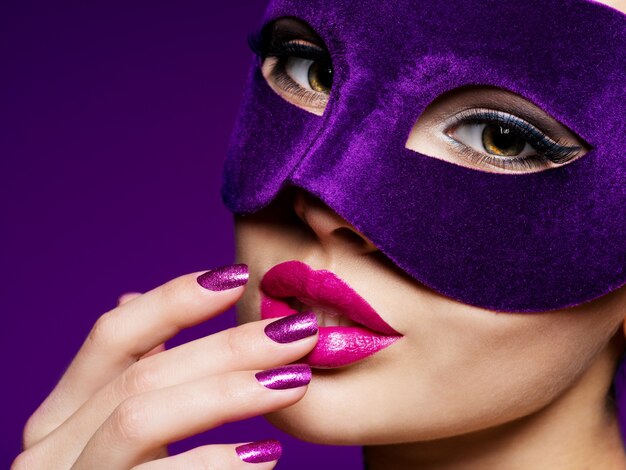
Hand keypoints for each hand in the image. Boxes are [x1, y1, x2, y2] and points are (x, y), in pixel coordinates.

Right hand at [12, 264, 317, 468]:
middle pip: (144, 373)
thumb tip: (131, 294)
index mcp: (63, 412)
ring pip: (143, 418)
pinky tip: (266, 454)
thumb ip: (127, 372)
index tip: (238, 277)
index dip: (174, 299)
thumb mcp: (127, 431)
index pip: (113, 334)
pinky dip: (217, 465)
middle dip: (228, 346)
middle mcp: (51, 446)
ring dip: (228, 394)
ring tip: (294, 381)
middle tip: (298, 332)